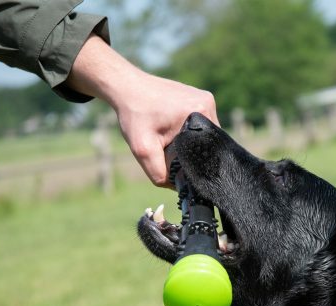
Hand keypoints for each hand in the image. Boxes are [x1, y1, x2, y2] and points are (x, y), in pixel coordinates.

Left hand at [66, 35, 218, 186]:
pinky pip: (200, 122)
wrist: (126, 87)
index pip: (210, 148)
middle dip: (193, 152)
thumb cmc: (134, 114)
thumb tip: (175, 187)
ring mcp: (205, 98)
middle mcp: (208, 103)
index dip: (198, 162)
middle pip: (208, 141)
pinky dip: (188, 130)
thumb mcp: (142, 149)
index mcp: (201, 112)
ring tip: (171, 139)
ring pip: (204, 132)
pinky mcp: (200, 97)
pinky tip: (172, 129)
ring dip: (191, 141)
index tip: (183, 166)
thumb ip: (159, 173)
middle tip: (172, 152)